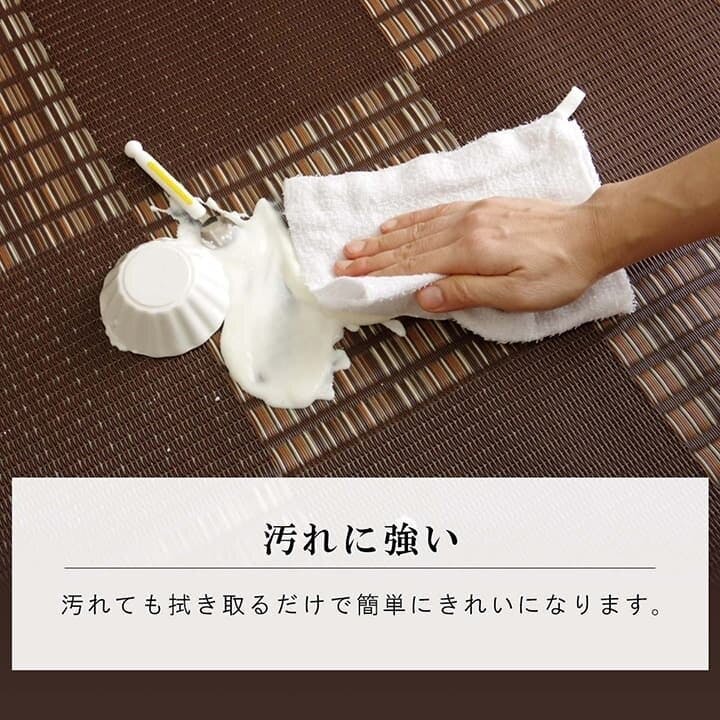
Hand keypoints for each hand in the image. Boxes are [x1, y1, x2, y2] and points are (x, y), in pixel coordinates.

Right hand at [333, 197, 604, 311]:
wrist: (591, 232)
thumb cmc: (559, 271)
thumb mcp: (517, 294)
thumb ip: (467, 293)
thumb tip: (424, 296)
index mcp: (471, 250)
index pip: (413, 264)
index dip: (379, 273)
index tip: (351, 276)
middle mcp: (465, 226)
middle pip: (408, 245)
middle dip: (372, 256)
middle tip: (341, 262)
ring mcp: (472, 212)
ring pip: (417, 227)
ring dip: (384, 239)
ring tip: (356, 245)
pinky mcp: (481, 206)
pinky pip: (436, 212)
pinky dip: (410, 220)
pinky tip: (394, 225)